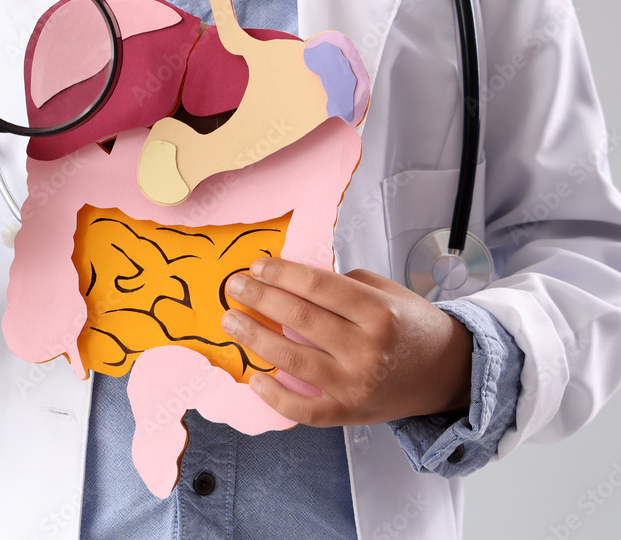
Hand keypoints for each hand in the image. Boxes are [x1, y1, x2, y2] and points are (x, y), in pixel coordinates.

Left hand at [221, 258, 472, 426]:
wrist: (448, 372)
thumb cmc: (411, 326)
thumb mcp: (387, 291)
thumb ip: (341, 285)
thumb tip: (289, 280)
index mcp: (378, 312)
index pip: (318, 287)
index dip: (282, 274)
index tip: (256, 267)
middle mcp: (367, 348)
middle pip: (300, 318)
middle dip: (259, 299)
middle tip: (233, 287)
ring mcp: (356, 384)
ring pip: (293, 359)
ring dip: (255, 338)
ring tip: (231, 321)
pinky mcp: (349, 413)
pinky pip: (304, 409)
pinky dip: (275, 396)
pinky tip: (254, 378)